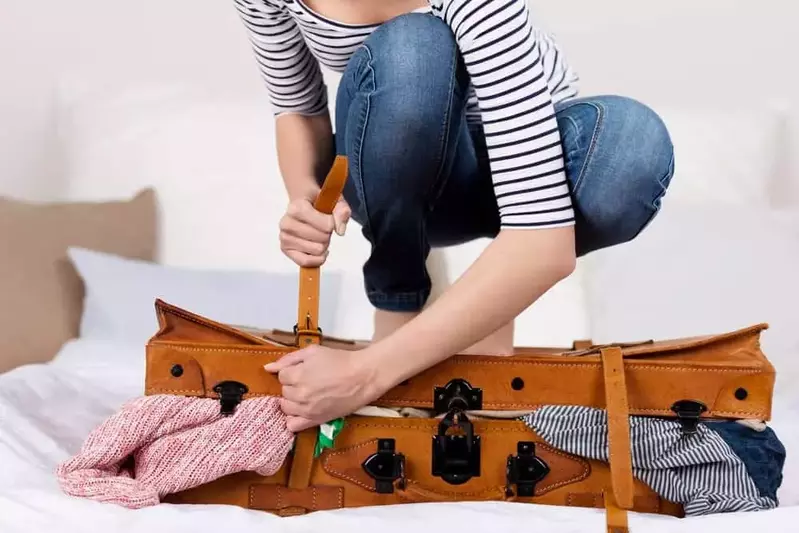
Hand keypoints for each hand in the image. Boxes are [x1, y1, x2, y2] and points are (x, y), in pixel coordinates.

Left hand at [264, 345, 381, 432]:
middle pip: (283, 392)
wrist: (362, 376)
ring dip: (292, 401)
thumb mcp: (313, 352)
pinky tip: (301, 411)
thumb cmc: (339, 360)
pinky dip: (293, 419)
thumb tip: (268, 368)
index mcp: (297, 375)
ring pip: (286, 408)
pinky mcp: (315, 420)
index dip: (291, 372)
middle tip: (308, 381)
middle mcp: (299, 395)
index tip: (303, 370)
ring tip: (306, 395)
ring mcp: (306, 410)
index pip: (281, 376)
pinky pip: (293, 426)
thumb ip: (288, 359)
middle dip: (292, 385)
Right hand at [279, 191, 350, 267]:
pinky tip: (317, 249)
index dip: (332, 224)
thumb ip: (341, 211)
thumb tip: (340, 230)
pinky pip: (306, 262)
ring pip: (317, 250)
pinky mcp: (285, 249)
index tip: (328, 217)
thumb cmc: (318, 201)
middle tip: (322, 227)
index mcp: (297, 207)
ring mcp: (284, 237)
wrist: (303, 202)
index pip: (326, 225)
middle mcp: (286, 223)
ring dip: (322, 245)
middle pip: (322, 239)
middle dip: (327, 234)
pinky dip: (316, 258)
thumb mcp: (335, 200)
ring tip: (317, 235)